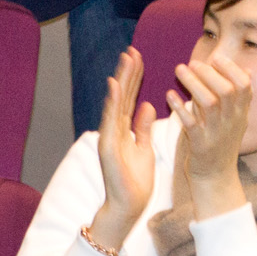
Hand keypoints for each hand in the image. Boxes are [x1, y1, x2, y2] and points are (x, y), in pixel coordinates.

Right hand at [89, 48, 156, 250]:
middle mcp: (114, 129)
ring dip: (120, 80)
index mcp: (124, 129)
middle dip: (127, 73)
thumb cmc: (135, 181)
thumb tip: (149, 105)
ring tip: (126, 59)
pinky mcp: (107, 146)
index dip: (134, 78)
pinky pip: (111, 120)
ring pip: (115, 103)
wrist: (128, 206)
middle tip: (132, 50)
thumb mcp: (145, 149)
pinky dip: (113, 101)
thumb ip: (144, 127)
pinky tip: (116, 85)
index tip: (138, 57)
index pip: (130, 98)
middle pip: (122, 96)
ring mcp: (109, 136)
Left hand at [170, 55, 250, 220]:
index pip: (244, 85)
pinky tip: (169, 95)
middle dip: (209, 72)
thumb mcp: (234, 118)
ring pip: (210, 103)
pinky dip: (180, 107)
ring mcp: (218, 134)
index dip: (231, 68)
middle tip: (192, 63)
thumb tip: (241, 67)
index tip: (215, 58)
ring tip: (179, 69)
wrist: (216, 177)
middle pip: (227, 90)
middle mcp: (233, 121)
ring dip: (194, 83)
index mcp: (241, 113)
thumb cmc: (221, 142)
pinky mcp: (202, 145)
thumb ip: (232, 94)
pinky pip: (191, 123)